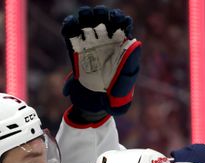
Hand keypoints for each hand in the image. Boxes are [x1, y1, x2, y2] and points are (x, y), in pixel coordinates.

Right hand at [61, 5, 141, 121]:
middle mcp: (106, 44)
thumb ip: (130, 67)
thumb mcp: (126, 88)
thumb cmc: (115, 100)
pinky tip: (70, 28)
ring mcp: (89, 45)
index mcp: (121, 48)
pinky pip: (71, 32)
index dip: (121, 19)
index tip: (118, 22)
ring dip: (86, 15)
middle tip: (100, 18)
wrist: (93, 108)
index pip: (123, 25)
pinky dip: (69, 24)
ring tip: (85, 20)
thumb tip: (135, 42)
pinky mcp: (74, 50)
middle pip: (105, 18)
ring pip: (88, 21)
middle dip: (103, 13)